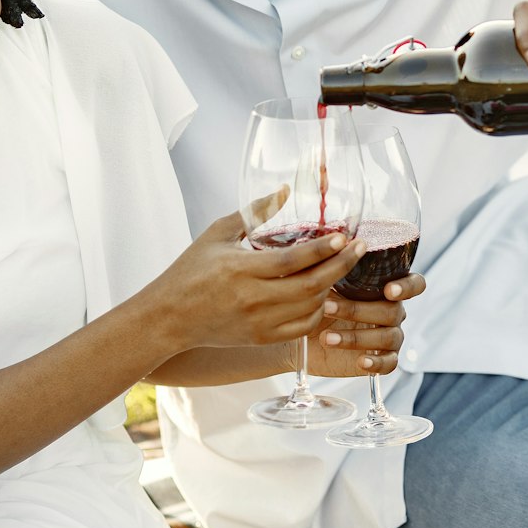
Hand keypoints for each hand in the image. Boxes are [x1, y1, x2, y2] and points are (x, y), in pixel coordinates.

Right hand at [143, 192, 364, 351]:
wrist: (168, 318)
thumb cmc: (190, 270)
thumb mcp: (218, 233)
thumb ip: (254, 211)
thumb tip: (285, 189)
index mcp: (241, 270)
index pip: (293, 260)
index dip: (323, 248)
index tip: (344, 235)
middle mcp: (253, 299)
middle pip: (311, 285)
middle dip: (341, 265)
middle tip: (359, 248)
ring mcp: (259, 323)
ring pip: (311, 307)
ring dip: (331, 286)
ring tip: (340, 265)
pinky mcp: (261, 338)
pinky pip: (302, 327)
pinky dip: (318, 311)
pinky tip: (322, 294)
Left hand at [305, 271, 424, 377]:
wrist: (302, 334)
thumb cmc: (317, 301)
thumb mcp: (325, 283)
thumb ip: (337, 268)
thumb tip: (338, 247)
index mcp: (387, 288)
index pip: (415, 284)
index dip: (407, 287)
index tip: (388, 290)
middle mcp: (393, 311)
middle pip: (392, 311)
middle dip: (357, 310)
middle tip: (326, 307)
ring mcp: (389, 336)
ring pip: (387, 337)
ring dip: (356, 337)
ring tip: (326, 338)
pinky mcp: (381, 360)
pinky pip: (390, 363)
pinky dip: (377, 363)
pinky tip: (361, 361)